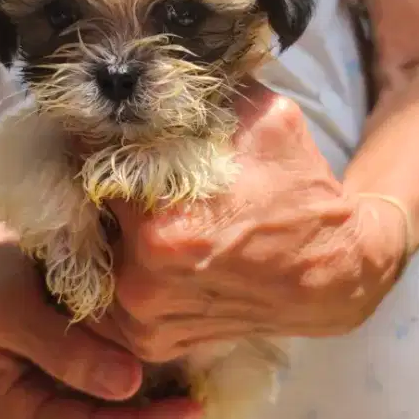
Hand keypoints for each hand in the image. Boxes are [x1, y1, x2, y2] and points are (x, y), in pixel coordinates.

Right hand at [0, 240, 201, 418]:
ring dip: (156, 396)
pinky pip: (116, 371)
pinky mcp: (79, 358)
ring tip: (200, 389)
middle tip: (201, 404)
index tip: (185, 413)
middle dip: (151, 416)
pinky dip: (148, 369)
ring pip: (114, 400)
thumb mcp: (12, 308)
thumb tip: (127, 386)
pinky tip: (181, 363)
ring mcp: (60, 383)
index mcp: (11, 410)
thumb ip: (65, 351)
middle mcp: (36, 405)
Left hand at [97, 84, 405, 362]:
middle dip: (99, 194)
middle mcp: (141, 283)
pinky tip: (152, 255)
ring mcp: (144, 323)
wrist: (333, 274)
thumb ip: (198, 97)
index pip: (88, 169)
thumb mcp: (260, 121)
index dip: (98, 147)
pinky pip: (114, 303)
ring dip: (108, 236)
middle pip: (85, 219)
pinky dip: (124, 276)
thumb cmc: (298, 196)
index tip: (112, 141)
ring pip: (95, 260)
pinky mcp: (153, 344)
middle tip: (126, 180)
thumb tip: (148, 74)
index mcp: (158, 228)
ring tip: (140, 218)